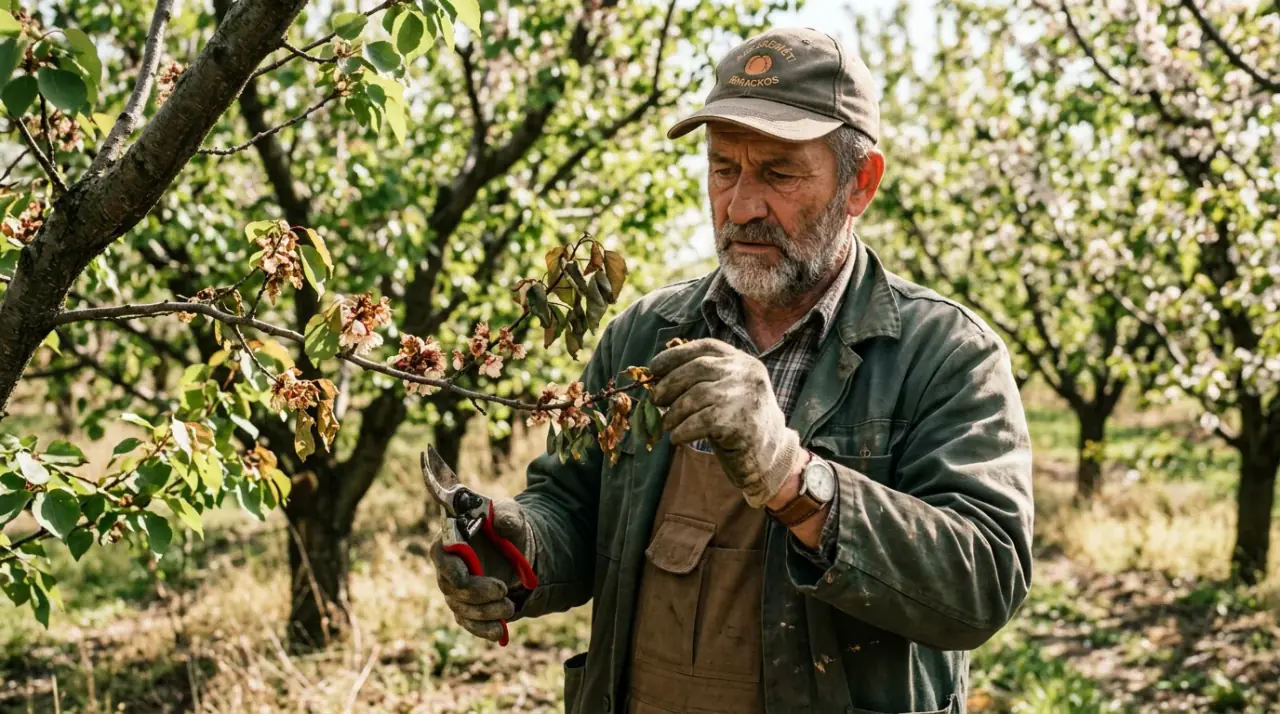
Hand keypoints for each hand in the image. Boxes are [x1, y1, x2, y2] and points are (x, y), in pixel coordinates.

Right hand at [429, 497, 536, 641]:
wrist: (515, 547)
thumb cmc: (505, 525)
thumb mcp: (511, 514)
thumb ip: (507, 515)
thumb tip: (502, 521)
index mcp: (449, 540)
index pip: (442, 558)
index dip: (454, 569)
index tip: (470, 575)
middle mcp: (446, 568)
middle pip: (453, 588)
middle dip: (478, 593)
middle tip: (503, 590)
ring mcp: (454, 590)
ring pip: (462, 609)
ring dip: (486, 612)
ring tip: (510, 606)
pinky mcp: (465, 608)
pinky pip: (469, 623)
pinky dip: (484, 629)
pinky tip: (499, 632)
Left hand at [650, 338, 802, 507]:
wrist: (768, 455)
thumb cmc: (737, 421)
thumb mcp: (725, 390)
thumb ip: (702, 378)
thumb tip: (658, 375)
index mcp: (743, 361)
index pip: (705, 348)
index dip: (676, 355)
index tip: (654, 367)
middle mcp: (747, 373)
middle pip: (697, 369)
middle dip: (669, 384)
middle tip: (655, 400)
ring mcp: (745, 396)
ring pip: (695, 396)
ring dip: (673, 412)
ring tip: (667, 424)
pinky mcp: (740, 422)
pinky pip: (700, 422)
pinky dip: (682, 430)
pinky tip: (677, 438)